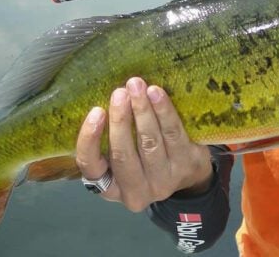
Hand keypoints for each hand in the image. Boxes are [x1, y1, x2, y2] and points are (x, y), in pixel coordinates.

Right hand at [75, 77, 213, 211]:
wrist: (189, 174)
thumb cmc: (144, 160)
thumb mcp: (121, 160)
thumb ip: (109, 140)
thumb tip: (106, 100)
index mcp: (110, 188)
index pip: (91, 167)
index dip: (90, 139)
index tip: (96, 111)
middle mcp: (135, 191)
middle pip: (123, 155)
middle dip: (120, 120)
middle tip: (119, 93)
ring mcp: (163, 180)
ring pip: (149, 142)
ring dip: (142, 111)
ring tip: (137, 87)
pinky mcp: (186, 165)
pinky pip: (173, 134)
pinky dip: (163, 111)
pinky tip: (156, 93)